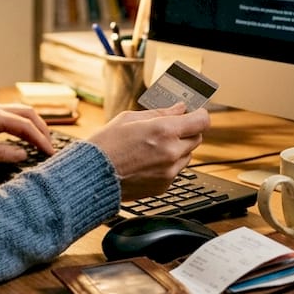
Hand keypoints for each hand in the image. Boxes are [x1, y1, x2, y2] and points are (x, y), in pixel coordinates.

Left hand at [0, 102, 54, 165]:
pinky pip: (14, 115)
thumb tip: (24, 155)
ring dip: (35, 125)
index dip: (40, 139)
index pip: (25, 125)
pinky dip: (25, 124)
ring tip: (43, 142)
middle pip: (28, 113)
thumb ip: (2, 153)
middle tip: (50, 146)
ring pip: (22, 112)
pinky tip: (28, 136)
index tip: (50, 152)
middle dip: (42, 129)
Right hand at [86, 102, 209, 200]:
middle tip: (170, 128)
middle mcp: (171, 152)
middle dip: (187, 131)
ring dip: (178, 148)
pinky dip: (168, 164)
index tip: (195, 112)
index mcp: (164, 131)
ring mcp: (169, 171)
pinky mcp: (164, 185)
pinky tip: (147, 161)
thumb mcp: (130, 119)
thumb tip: (179, 108)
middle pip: (197, 138)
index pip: (201, 120)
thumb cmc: (105, 145)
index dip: (200, 114)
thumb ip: (160, 113)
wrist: (93, 176)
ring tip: (153, 147)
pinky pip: (175, 170)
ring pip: (187, 155)